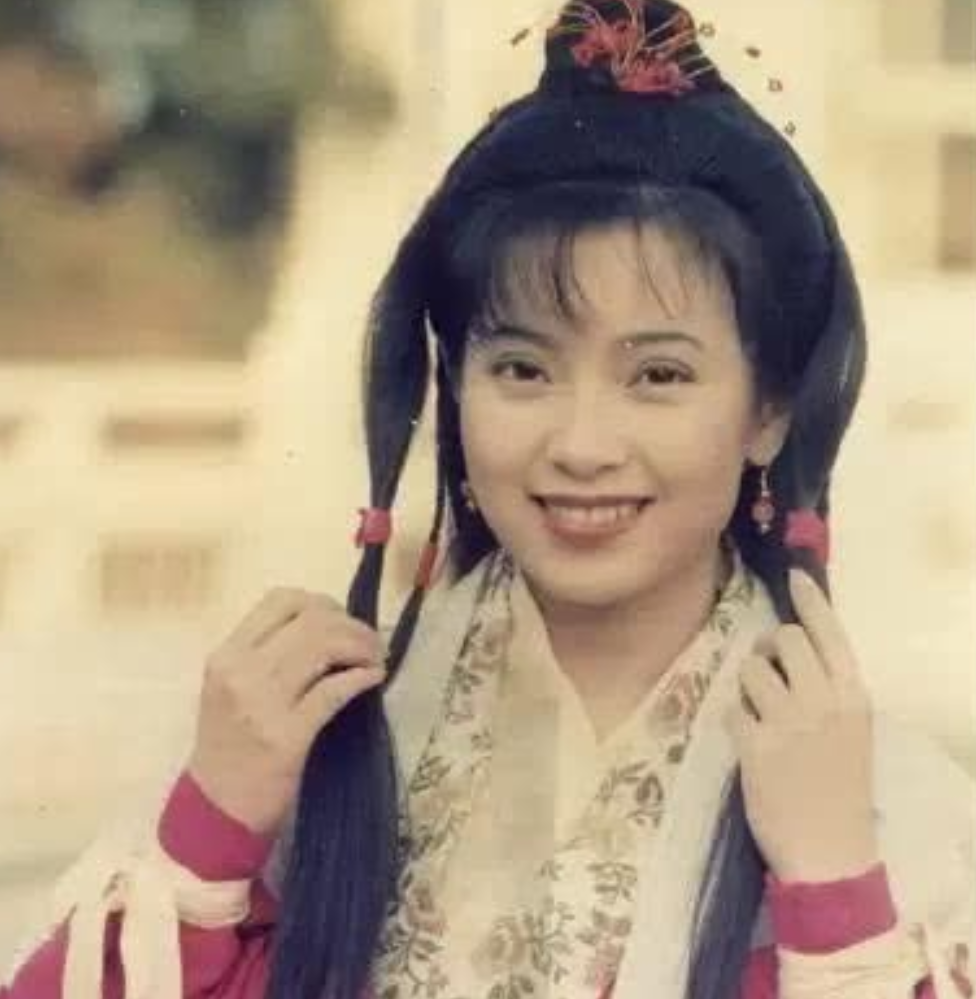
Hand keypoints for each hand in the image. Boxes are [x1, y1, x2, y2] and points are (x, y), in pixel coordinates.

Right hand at [187, 588, 386, 836]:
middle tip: (372, 643)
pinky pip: (334, 690)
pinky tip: (373, 679)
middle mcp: (240, 671)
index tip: (343, 620)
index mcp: (227, 655)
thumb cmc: (231, 746)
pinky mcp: (287, 737)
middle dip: (352, 625)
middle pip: (311, 619)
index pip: (281, 600)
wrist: (215, 810)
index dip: (322, 602)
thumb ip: (267, 654)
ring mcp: (262, 704)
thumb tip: (330, 624)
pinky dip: (362, 678)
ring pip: (325, 646)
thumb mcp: (232, 689)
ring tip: (376, 660)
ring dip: (362, 647)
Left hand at [723, 569, 878, 882]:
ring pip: (750, 668)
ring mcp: (788, 722)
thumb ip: (828, 691)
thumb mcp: (850, 733)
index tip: (794, 575)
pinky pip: (731, 708)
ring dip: (747, 684)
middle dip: (770, 649)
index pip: (830, 634)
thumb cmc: (840, 792)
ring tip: (759, 713)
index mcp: (852, 698)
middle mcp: (822, 702)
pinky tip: (747, 742)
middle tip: (769, 673)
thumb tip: (790, 649)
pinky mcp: (754, 745)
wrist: (830, 854)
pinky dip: (734, 721)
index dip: (810, 601)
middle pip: (784, 639)